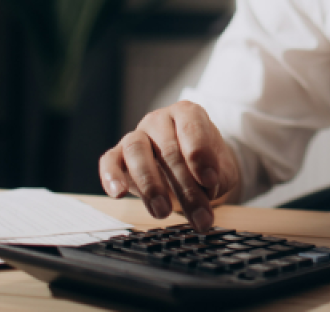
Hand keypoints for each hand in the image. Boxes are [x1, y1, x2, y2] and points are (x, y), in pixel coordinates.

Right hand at [99, 101, 239, 231]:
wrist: (190, 170)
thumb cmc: (205, 167)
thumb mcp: (220, 170)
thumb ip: (217, 175)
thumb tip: (207, 186)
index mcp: (187, 113)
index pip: (191, 128)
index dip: (201, 155)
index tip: (210, 181)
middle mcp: (159, 120)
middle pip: (168, 150)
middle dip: (185, 187)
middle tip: (198, 216)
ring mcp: (136, 135)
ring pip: (136, 151)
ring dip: (150, 185)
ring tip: (163, 212)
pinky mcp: (117, 155)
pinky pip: (109, 161)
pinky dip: (111, 177)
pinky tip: (119, 194)